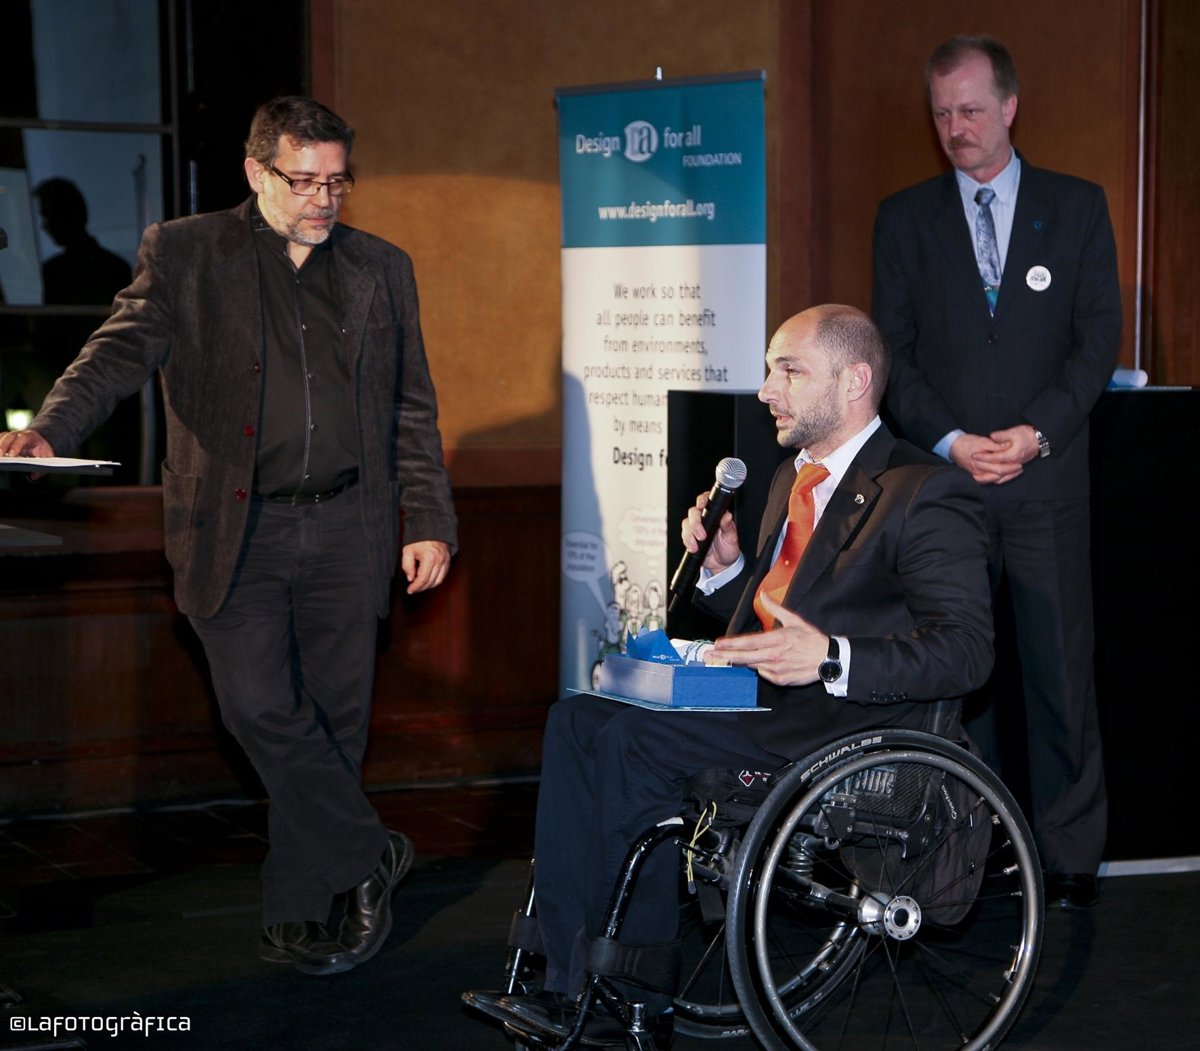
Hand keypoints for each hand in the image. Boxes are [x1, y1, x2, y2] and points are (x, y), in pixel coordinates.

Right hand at [0, 429, 55, 478]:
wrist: (39, 441)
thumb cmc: (42, 449)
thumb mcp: (46, 456)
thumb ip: (42, 465)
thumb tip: (34, 476)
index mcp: (31, 436)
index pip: (23, 438)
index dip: (17, 446)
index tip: (12, 455)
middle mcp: (19, 434)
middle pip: (10, 436)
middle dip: (4, 446)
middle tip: (1, 456)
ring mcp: (12, 436)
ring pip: (3, 437)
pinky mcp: (6, 439)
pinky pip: (0, 440)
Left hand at [401, 540, 450, 593]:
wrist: (431, 528)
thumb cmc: (418, 539)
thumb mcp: (408, 551)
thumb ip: (407, 566)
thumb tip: (411, 578)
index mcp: (429, 558)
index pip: (423, 579)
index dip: (416, 587)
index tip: (410, 590)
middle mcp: (439, 561)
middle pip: (431, 582)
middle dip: (421, 588)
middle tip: (413, 589)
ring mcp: (445, 561)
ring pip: (438, 581)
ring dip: (428, 586)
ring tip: (420, 586)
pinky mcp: (448, 561)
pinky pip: (443, 576)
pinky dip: (435, 581)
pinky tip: (428, 580)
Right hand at [681, 489, 740, 572]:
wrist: (721, 564)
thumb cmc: (728, 548)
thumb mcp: (732, 538)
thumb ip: (728, 526)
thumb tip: (727, 515)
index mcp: (715, 515)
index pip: (706, 501)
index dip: (702, 500)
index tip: (701, 505)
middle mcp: (704, 519)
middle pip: (693, 512)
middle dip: (695, 523)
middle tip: (702, 535)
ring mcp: (695, 528)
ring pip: (686, 524)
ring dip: (690, 535)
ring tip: (697, 545)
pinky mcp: (690, 538)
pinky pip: (684, 536)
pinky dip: (687, 542)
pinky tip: (694, 548)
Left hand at [710, 594, 826, 685]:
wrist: (829, 659)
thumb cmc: (811, 639)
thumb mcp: (794, 620)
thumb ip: (775, 608)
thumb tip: (763, 595)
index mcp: (776, 639)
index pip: (748, 642)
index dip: (731, 644)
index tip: (718, 643)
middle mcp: (774, 655)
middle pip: (744, 657)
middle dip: (724, 656)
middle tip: (709, 654)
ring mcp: (776, 669)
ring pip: (752, 665)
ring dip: (739, 662)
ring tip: (725, 658)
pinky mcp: (780, 680)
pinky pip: (764, 674)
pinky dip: (761, 668)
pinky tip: (764, 663)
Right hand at [949, 431, 1024, 485]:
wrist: (953, 447)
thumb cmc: (967, 443)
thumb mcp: (981, 441)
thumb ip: (995, 445)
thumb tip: (1007, 445)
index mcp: (980, 463)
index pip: (999, 469)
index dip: (1010, 467)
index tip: (1019, 463)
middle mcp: (978, 472)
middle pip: (998, 476)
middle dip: (1010, 473)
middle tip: (1020, 468)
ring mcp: (976, 475)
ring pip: (993, 480)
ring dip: (1005, 477)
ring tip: (1015, 472)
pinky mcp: (975, 475)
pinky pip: (988, 481)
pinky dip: (997, 479)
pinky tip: (1003, 476)